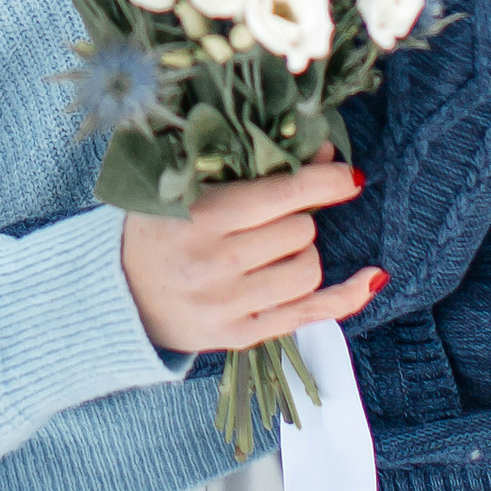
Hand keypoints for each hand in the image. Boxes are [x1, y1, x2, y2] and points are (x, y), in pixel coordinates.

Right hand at [119, 161, 384, 354]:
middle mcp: (213, 265)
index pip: (281, 196)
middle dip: (298, 218)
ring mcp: (228, 306)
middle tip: (274, 217)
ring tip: (277, 248)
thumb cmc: (158, 229)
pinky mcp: (240, 336)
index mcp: (198, 219)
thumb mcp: (190, 188)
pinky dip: (346, 295)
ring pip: (308, 270)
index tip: (349, 177)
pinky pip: (312, 315)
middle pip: (299, 231)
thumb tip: (326, 153)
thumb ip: (253, 168)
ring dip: (304, 252)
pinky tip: (370, 276)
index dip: (324, 182)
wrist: (119, 294)